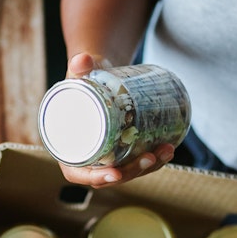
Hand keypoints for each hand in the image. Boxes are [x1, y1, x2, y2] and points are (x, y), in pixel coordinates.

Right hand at [56, 52, 176, 187]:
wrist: (99, 71)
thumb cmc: (84, 74)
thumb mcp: (82, 71)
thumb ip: (79, 65)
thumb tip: (82, 59)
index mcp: (68, 144)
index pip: (77, 173)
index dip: (95, 178)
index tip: (115, 174)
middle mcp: (88, 154)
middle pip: (109, 174)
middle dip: (133, 171)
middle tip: (150, 157)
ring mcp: (107, 153)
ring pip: (127, 170)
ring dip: (149, 167)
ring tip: (166, 150)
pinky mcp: (122, 147)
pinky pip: (136, 160)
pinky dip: (153, 159)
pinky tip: (168, 151)